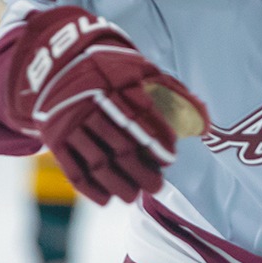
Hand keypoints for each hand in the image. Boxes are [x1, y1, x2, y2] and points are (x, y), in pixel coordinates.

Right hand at [5, 6, 210, 204]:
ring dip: (118, 184)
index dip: (157, 141)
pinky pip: (72, 169)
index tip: (169, 158)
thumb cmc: (112, 72)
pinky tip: (106, 199)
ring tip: (133, 196)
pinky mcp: (56, 138)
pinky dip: (90, 188)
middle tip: (156, 186)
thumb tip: (205, 125)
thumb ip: (174, 94)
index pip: (141, 117)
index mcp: (117, 84)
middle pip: (121, 145)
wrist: (58, 64)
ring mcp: (71, 122)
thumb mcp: (141, 71)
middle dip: (141, 171)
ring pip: (97, 161)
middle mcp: (92, 104)